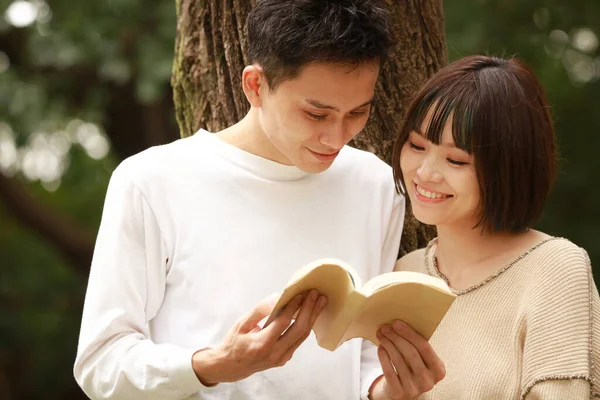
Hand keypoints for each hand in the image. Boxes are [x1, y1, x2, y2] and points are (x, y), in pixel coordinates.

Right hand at [192, 289, 326, 384]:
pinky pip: (298, 341)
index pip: (284, 322)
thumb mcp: (241, 323)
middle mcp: (275, 353)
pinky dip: (305, 326)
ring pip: (302, 336)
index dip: (294, 306)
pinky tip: (310, 315)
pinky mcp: (284, 359)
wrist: (230, 367)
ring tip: (320, 302)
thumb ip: (259, 310)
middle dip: (310, 310)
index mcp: (262, 344)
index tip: (301, 293)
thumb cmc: (234, 343)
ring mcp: (281, 358)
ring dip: (312, 317)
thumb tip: (276, 298)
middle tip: (316, 294)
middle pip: (299, 330)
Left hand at [370, 321, 444, 399]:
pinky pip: (388, 371)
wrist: (402, 391)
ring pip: (398, 360)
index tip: (397, 323)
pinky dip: (383, 357)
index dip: (409, 333)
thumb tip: (399, 324)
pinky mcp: (399, 393)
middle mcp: (428, 381)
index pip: (424, 347)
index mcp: (438, 370)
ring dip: (387, 344)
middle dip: (396, 337)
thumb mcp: (421, 360)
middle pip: (410, 353)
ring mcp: (414, 389)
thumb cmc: (412, 368)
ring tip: (381, 335)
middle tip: (385, 327)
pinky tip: (380, 348)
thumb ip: (417, 346)